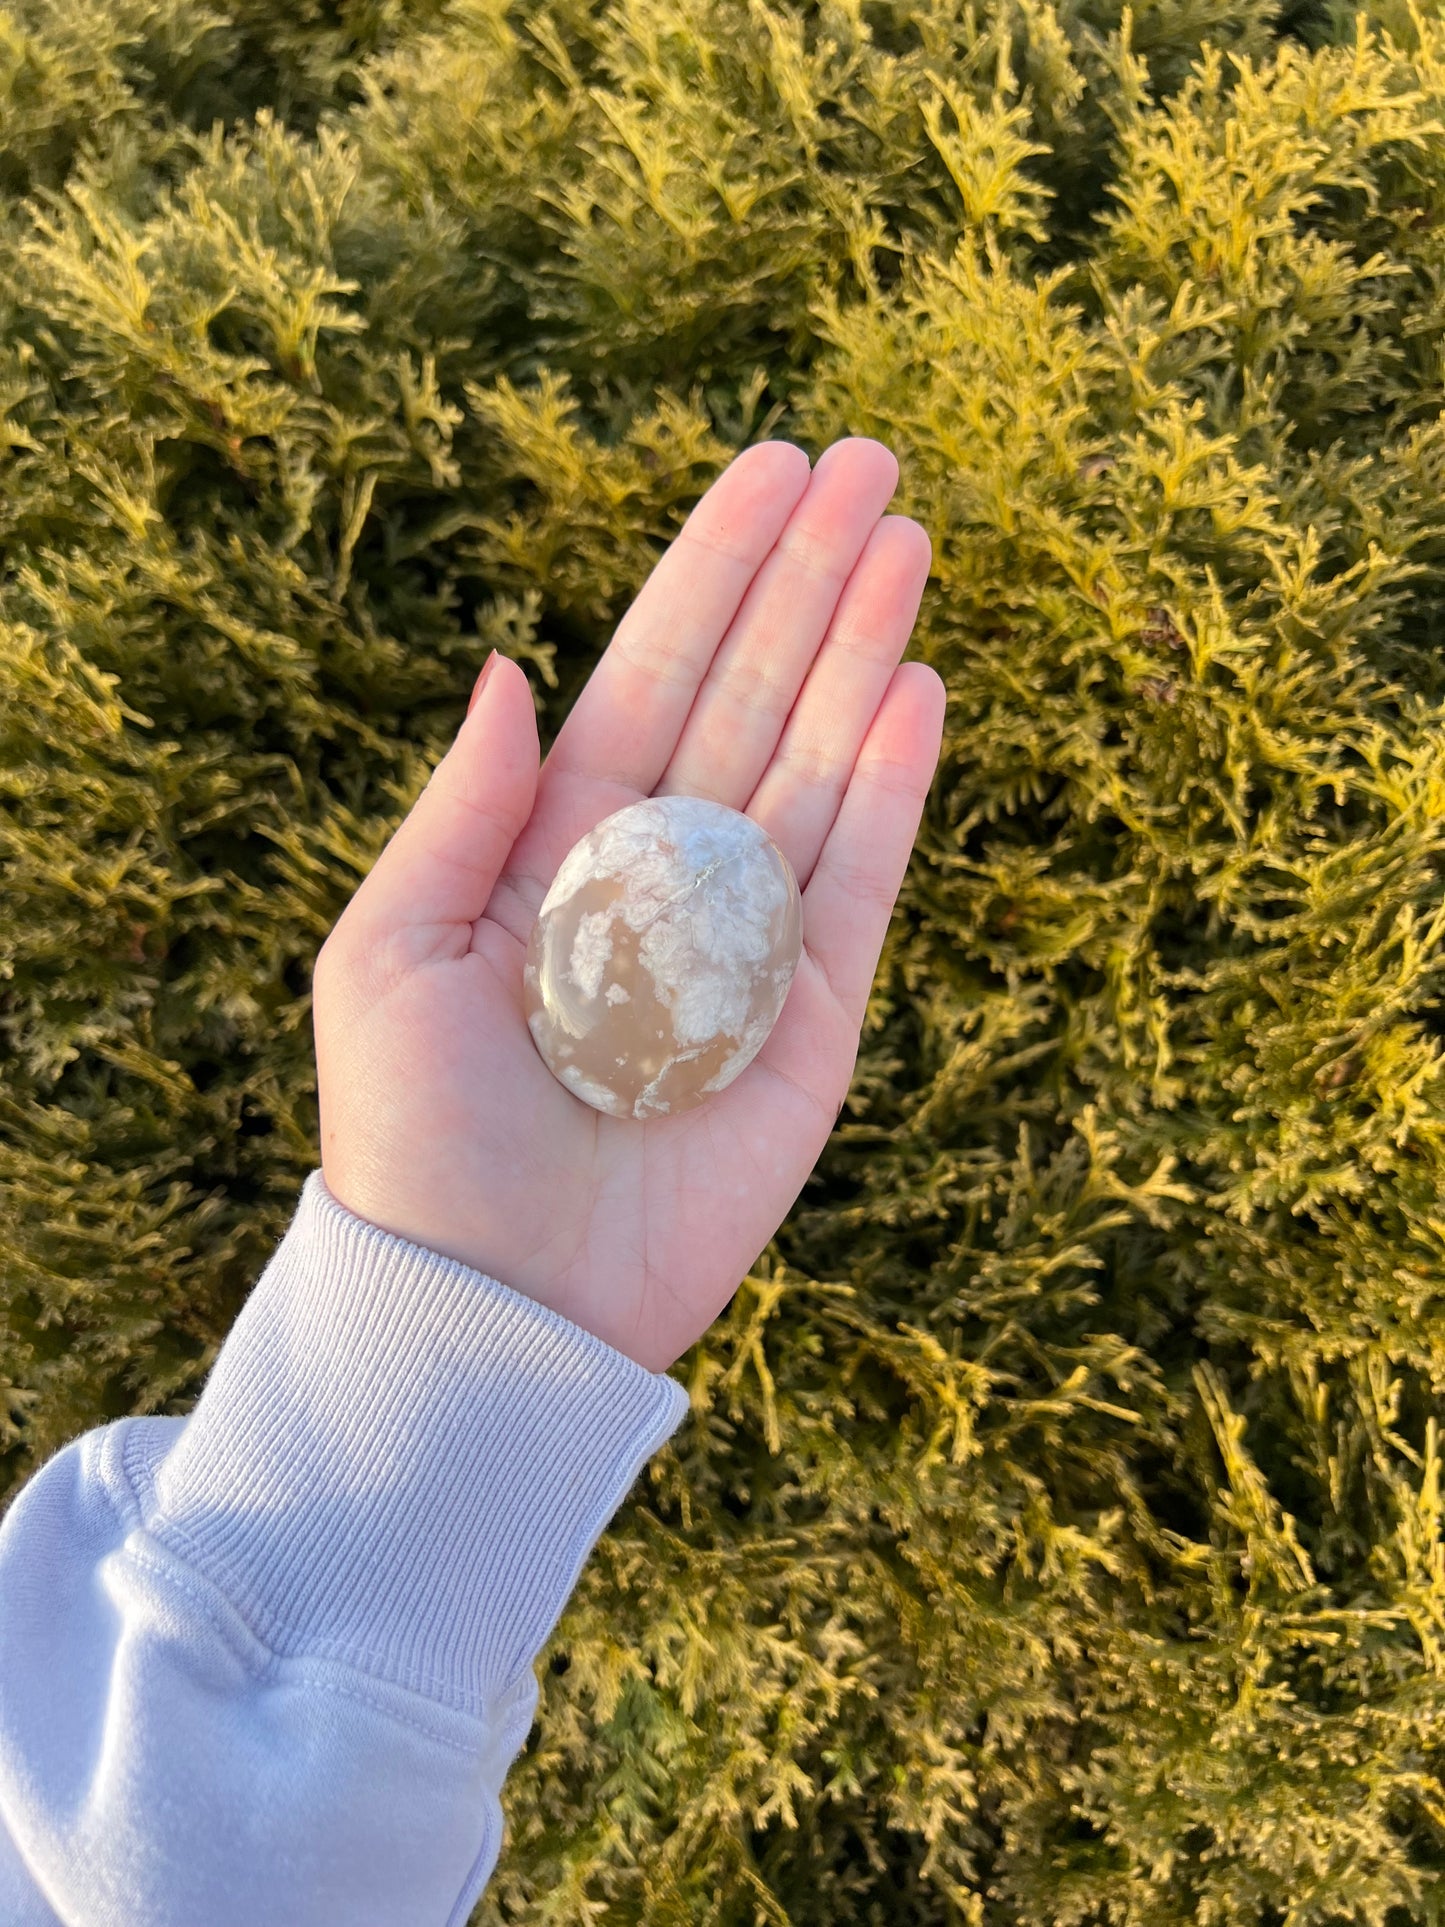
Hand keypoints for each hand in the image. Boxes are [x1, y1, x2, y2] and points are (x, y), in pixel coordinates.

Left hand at [312, 437, 944, 1370]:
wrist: (494, 1304)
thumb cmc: (416, 1133)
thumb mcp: (389, 950)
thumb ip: (464, 808)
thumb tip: (513, 668)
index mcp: (558, 848)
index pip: (650, 678)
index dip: (709, 573)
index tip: (767, 472)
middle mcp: (661, 877)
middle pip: (749, 696)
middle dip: (806, 579)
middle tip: (871, 463)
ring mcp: (745, 943)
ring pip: (816, 764)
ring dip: (862, 650)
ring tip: (907, 539)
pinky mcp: (810, 1021)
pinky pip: (859, 882)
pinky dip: (891, 786)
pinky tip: (915, 686)